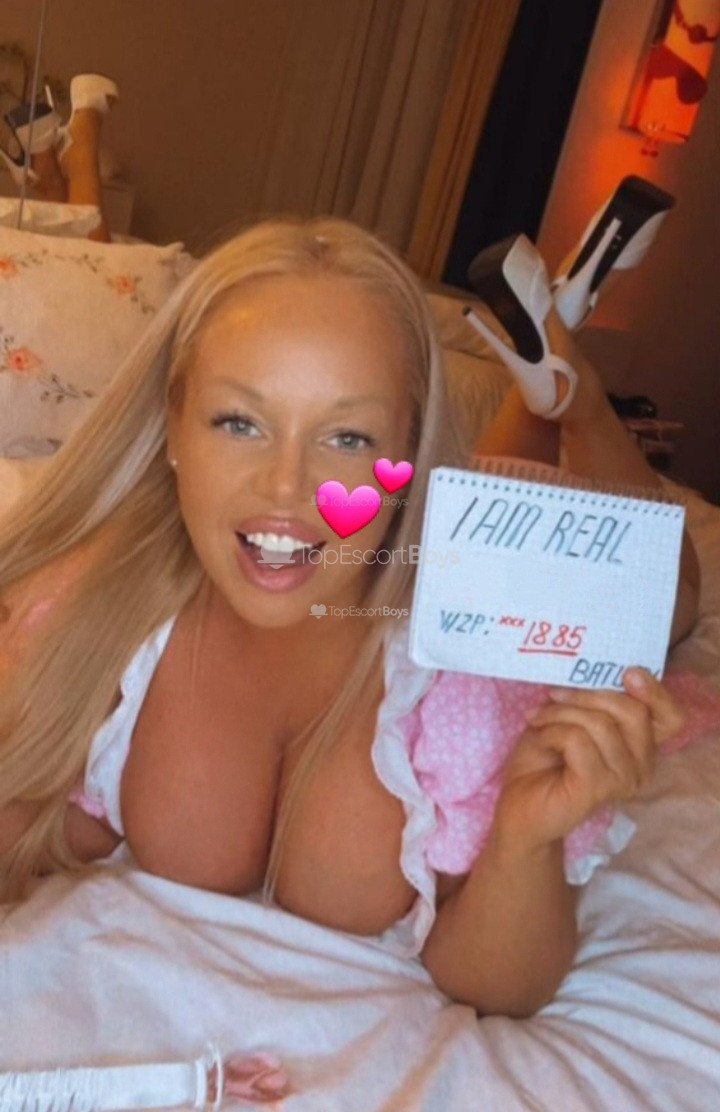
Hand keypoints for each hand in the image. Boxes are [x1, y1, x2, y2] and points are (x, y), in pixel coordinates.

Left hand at [493, 668, 685, 852]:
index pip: (671, 717)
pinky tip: (542, 741)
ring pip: (600, 723)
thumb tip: (598, 670)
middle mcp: (642, 765)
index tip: (629, 673)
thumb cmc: (546, 756)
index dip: (656, 692)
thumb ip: (594, 699)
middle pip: (633, 711)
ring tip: (539, 720)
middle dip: (587, 694)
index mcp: (641, 745)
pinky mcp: (598, 787)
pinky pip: (578, 740)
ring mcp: (623, 779)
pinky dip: (553, 732)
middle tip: (554, 694)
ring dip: (561, 713)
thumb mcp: (570, 717)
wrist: (520, 802)